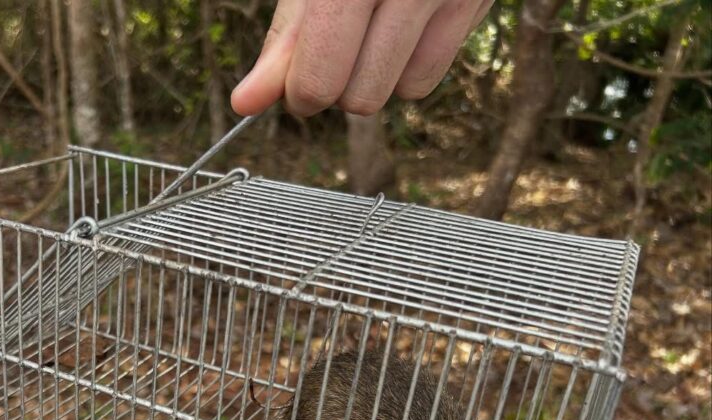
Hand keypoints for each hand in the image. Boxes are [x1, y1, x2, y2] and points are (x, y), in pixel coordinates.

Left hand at [231, 0, 491, 116]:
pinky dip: (409, 61)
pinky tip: (401, 20)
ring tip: (368, 25)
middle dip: (337, 85)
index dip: (299, 91)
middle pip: (362, 97)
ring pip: (403, 91)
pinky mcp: (478, 0)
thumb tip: (247, 103)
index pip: (322, 79)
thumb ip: (285, 36)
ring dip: (376, 75)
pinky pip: (432, 72)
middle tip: (332, 42)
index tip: (292, 80)